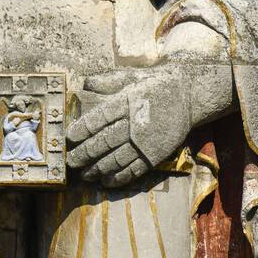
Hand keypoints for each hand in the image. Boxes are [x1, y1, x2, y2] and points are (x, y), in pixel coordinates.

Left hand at [66, 66, 191, 186]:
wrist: (187, 94)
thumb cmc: (154, 84)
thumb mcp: (132, 76)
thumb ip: (108, 81)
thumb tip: (86, 83)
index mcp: (127, 102)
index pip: (100, 117)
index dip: (83, 128)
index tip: (70, 137)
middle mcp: (135, 123)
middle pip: (106, 141)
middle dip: (86, 153)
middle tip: (71, 161)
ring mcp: (146, 141)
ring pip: (118, 158)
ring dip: (99, 168)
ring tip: (85, 174)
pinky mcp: (156, 154)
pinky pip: (135, 169)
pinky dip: (120, 177)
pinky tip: (107, 180)